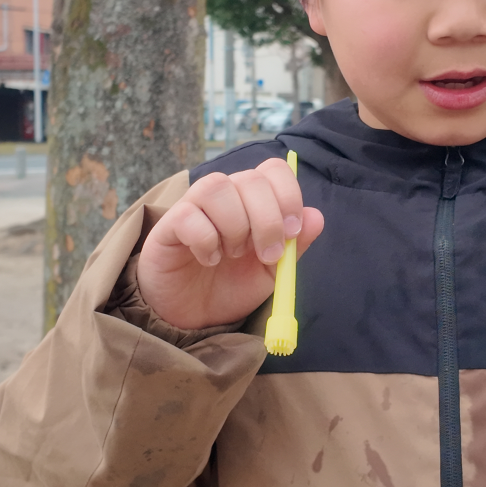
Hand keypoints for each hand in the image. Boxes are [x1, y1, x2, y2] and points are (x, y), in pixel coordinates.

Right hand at [137, 158, 324, 329]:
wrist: (192, 316)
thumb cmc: (231, 286)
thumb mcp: (272, 271)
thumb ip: (294, 245)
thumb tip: (316, 216)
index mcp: (253, 199)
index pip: (274, 170)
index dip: (288, 195)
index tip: (292, 232)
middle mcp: (225, 194)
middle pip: (250, 179)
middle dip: (267, 220)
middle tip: (267, 254)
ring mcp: (194, 205)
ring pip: (217, 187)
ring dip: (234, 226)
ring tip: (232, 255)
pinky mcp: (169, 223)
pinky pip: (188, 215)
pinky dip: (205, 240)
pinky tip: (207, 259)